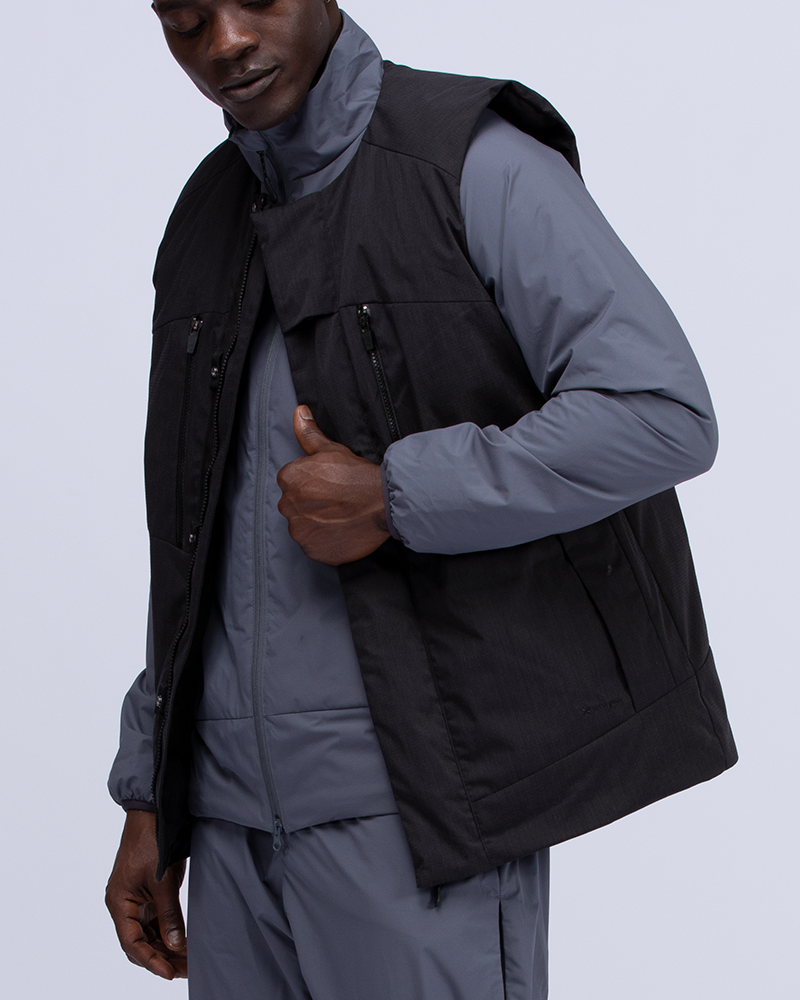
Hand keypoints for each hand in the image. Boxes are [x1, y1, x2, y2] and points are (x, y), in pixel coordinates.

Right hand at [105, 810, 186, 979]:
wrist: (153, 812)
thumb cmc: (151, 841)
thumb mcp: (162, 881)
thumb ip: (169, 915)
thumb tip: (176, 945)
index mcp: (118, 903)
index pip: (131, 943)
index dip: (150, 961)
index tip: (170, 973)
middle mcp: (124, 905)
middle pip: (139, 942)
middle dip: (161, 958)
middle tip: (185, 970)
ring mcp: (135, 899)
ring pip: (148, 934)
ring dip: (166, 947)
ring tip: (188, 961)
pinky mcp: (148, 892)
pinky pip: (155, 920)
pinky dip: (168, 932)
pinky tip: (183, 942)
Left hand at [277, 406, 389, 564]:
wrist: (383, 501)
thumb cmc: (358, 475)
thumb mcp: (331, 449)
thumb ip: (308, 433)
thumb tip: (298, 412)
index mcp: (288, 478)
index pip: (292, 483)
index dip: (312, 484)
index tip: (329, 486)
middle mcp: (287, 505)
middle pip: (295, 505)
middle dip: (312, 504)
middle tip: (336, 501)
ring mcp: (299, 530)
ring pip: (303, 527)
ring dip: (316, 524)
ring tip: (339, 516)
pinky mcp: (312, 550)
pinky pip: (313, 546)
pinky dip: (324, 541)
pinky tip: (340, 530)